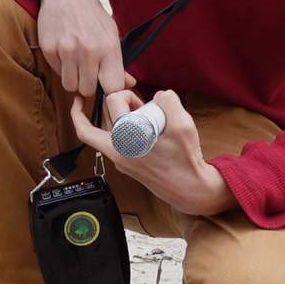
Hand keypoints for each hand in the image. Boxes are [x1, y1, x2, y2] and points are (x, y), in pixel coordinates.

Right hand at [37, 0, 133, 96]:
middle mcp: (88, 51)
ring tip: (76, 63)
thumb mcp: (111, 34)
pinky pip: (57, 72)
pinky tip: (64, 51)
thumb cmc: (92, 16)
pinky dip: (61, 67)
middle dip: (88, 85)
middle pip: (88, 91)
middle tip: (88, 71)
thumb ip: (118, 63)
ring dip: (73, 79)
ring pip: (70, 86)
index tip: (106, 86)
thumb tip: (129, 84)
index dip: (110, 92)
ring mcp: (67, 50)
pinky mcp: (49, 49)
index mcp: (109, 48)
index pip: (113, 88)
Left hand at [70, 89, 236, 216]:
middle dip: (110, 104)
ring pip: (103, 131)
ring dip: (114, 116)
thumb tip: (159, 95)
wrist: (190, 190)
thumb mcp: (182, 124)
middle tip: (130, 102)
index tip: (139, 100)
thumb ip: (168, 102)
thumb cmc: (184, 161)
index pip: (111, 103)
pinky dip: (121, 128)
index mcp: (124, 141)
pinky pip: (114, 141)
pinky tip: (141, 125)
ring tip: (137, 112)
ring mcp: (120, 160)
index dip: (124, 94)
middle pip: (94, 121)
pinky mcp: (126, 164)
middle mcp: (116, 152)